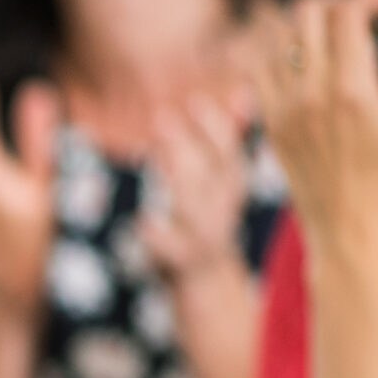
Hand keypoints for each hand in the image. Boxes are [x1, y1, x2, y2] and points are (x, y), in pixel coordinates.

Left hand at [140, 94, 249, 285]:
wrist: (205, 282)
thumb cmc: (202, 220)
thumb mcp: (213, 183)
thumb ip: (217, 145)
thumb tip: (238, 95)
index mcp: (231, 189)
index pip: (231, 153)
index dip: (216, 127)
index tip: (195, 101)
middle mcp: (224, 211)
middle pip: (213, 174)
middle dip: (189, 144)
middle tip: (161, 116)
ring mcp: (207, 238)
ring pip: (196, 209)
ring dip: (176, 179)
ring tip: (151, 152)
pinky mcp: (186, 264)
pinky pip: (174, 250)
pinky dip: (158, 236)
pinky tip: (139, 221)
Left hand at [249, 0, 377, 258]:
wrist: (353, 238)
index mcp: (350, 90)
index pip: (345, 12)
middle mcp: (307, 94)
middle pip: (303, 12)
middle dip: (333, 1)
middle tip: (358, 14)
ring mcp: (281, 109)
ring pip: (275, 36)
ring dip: (303, 24)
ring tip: (333, 35)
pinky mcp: (268, 124)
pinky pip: (258, 69)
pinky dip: (278, 52)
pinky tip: (306, 62)